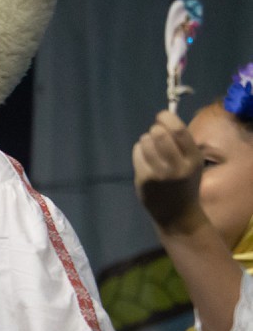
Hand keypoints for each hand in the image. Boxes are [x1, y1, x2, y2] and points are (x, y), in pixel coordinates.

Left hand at [132, 111, 203, 233]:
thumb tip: (164, 118)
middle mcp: (177, 166)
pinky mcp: (144, 179)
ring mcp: (159, 174)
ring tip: (150, 147)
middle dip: (155, 129)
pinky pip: (137, 153)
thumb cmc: (184, 184)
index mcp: (194, 159)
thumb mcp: (192, 163)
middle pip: (159, 134)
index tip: (161, 116)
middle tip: (155, 133)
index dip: (167, 118)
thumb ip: (182, 144)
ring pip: (145, 142)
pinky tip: (144, 158)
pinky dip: (139, 150)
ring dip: (145, 139)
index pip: (179, 130)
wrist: (177, 214)